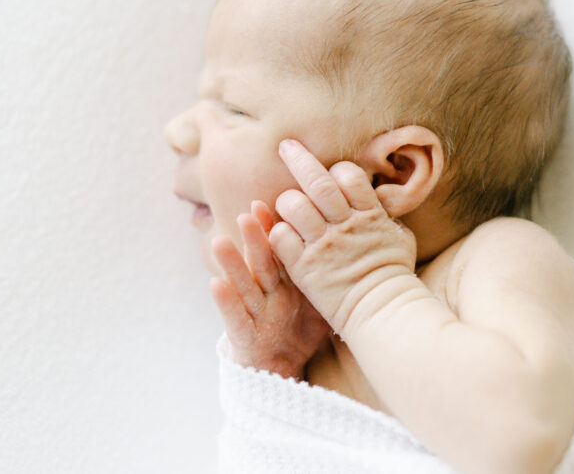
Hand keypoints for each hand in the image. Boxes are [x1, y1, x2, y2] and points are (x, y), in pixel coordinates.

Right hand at [209, 200, 329, 379]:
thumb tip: (358, 244)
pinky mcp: (245, 336)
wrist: (283, 367)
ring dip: (231, 263)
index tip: (264, 204)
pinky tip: (215, 283)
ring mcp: (254, 312)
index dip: (270, 228)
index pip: (277, 249)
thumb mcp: (317, 299)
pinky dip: (225, 301)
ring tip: (219, 242)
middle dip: (252, 239)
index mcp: (284, 281)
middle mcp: (266, 291)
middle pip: (260, 261)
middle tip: (245, 214)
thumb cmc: (301, 327)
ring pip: (243, 284)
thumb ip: (327, 272)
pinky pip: (234, 317)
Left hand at [268, 139, 417, 332]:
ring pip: (294, 206)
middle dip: (299, 159)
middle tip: (285, 146)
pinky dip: (277, 231)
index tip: (330, 171)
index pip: (349, 176)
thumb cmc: (393, 276)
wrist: (383, 311)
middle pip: (318, 182)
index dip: (337, 169)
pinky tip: (280, 233)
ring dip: (286, 200)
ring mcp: (323, 245)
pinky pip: (281, 238)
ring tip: (285, 202)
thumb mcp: (399, 238)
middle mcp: (344, 225)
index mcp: (369, 214)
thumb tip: (381, 200)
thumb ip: (384, 216)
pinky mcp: (305, 267)